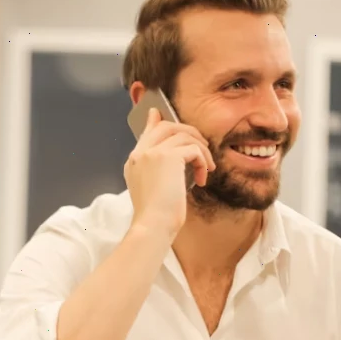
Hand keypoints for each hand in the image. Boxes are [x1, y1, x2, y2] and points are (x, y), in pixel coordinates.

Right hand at [123, 108, 214, 239]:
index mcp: (134, 161)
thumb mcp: (154, 188)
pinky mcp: (168, 157)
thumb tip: (175, 158)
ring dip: (201, 150)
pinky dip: (203, 161)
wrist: (153, 225)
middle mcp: (140, 153)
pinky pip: (193, 148)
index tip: (161, 114)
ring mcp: (152, 152)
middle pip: (166, 126)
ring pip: (183, 135)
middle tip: (202, 146)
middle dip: (188, 132)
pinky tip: (203, 177)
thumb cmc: (156, 215)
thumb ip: (160, 169)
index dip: (158, 121)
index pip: (148, 131)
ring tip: (206, 167)